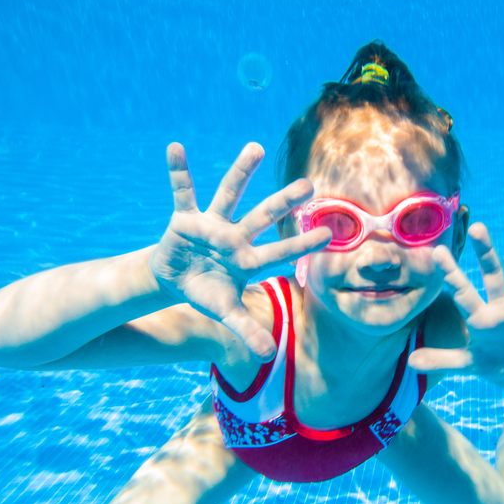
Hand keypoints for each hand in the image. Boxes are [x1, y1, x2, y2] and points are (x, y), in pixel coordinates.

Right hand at [150, 143, 330, 358]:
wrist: (174, 280)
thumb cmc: (207, 292)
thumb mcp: (226, 312)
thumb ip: (247, 329)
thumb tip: (268, 356)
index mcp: (247, 259)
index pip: (280, 251)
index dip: (302, 244)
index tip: (329, 233)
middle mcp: (234, 236)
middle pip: (262, 216)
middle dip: (284, 202)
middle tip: (309, 184)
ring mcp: (211, 224)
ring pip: (229, 194)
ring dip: (240, 172)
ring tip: (256, 148)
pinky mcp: (185, 218)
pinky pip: (182, 191)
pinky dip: (177, 171)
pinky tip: (175, 148)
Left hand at [409, 223, 503, 379]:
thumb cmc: (496, 358)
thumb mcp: (472, 363)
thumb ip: (444, 360)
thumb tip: (410, 362)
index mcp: (481, 317)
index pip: (462, 292)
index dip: (451, 274)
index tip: (438, 251)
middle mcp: (503, 305)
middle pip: (492, 276)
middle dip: (485, 254)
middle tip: (475, 227)